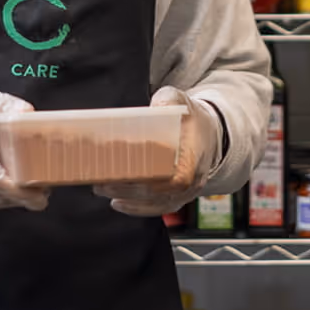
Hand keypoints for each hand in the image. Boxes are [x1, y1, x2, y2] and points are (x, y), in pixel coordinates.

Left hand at [94, 87, 221, 216]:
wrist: (209, 133)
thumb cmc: (190, 117)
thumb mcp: (179, 100)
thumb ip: (168, 100)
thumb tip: (154, 109)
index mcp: (194, 155)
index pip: (176, 178)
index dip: (150, 180)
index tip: (124, 174)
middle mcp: (194, 179)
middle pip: (159, 193)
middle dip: (127, 189)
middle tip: (100, 181)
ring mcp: (188, 192)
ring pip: (158, 204)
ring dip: (129, 200)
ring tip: (103, 190)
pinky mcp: (180, 197)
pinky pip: (159, 208)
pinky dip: (138, 208)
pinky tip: (118, 203)